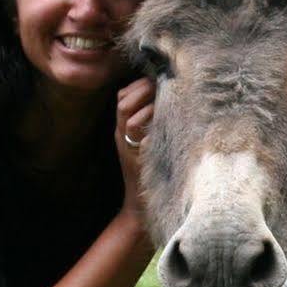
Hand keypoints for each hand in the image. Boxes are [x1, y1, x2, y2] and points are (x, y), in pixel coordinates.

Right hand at [114, 77, 154, 219]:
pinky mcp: (135, 152)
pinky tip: (165, 118)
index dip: (139, 85)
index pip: (123, 95)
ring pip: (127, 110)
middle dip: (144, 88)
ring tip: (166, 103)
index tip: (159, 82)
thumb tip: (166, 97)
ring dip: (148, 101)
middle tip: (165, 87)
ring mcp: (126, 143)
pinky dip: (149, 118)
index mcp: (122, 128)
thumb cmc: (150, 171)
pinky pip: (136, 127)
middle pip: (123, 99)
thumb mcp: (146, 142)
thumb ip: (150, 121)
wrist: (141, 203)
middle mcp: (121, 133)